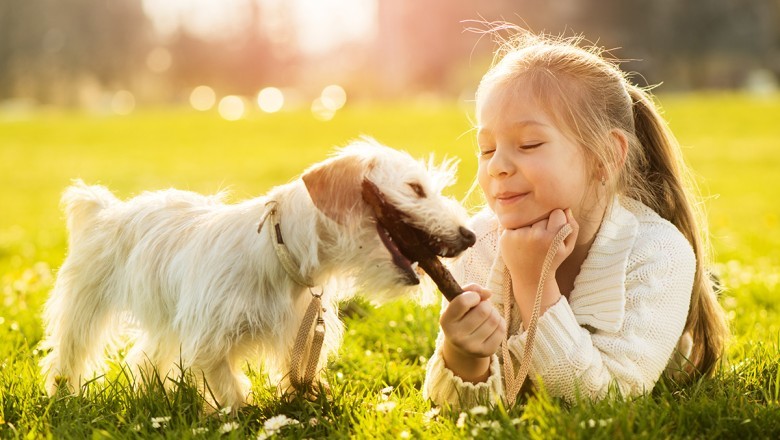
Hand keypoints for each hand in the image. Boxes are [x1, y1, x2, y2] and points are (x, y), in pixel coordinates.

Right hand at [440, 284, 505, 381]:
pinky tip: (491, 326)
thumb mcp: (459, 302)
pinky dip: (500, 323)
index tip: (473, 298)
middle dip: (486, 305)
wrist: (462, 346)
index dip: (473, 295)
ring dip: (493, 313)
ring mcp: (471, 347)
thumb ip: (471, 290)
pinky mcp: (486, 352)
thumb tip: (488, 292)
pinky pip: (501, 329)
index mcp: (446, 321)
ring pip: (494, 319)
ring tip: (486, 317)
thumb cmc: (461, 317)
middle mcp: (456, 337)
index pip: (463, 302)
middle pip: (484, 310)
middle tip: (481, 308)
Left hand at [499, 209, 578, 324]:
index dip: (557, 220)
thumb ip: (572, 227)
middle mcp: (535, 236)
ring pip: (528, 217)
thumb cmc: (551, 261)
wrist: (530, 278)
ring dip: (530, 225)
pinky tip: (520, 242)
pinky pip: (515, 222)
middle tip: (541, 240)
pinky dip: (517, 229)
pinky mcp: (506, 237)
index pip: (557, 212)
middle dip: (543, 223)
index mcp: (552, 238)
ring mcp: (519, 236)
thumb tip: (566, 208)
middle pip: (542, 214)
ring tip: (531, 241)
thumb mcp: (568, 248)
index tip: (554, 231)